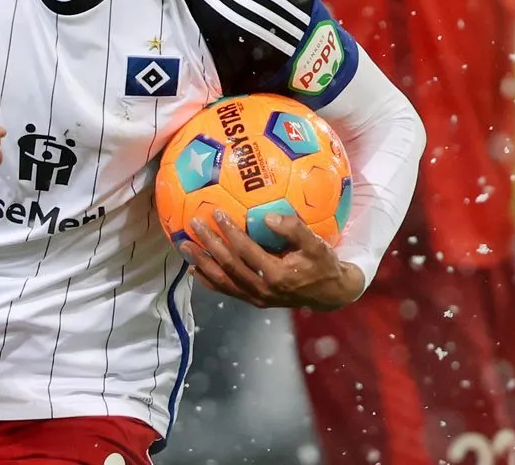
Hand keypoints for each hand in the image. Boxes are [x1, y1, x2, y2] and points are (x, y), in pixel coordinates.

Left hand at [178, 210, 365, 311]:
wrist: (329, 294)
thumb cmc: (323, 264)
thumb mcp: (317, 244)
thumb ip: (294, 229)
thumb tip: (269, 217)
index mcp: (276, 274)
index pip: (246, 250)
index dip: (229, 232)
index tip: (217, 213)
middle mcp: (262, 289)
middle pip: (228, 265)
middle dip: (209, 244)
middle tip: (194, 224)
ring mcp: (257, 298)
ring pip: (223, 281)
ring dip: (202, 263)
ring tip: (185, 246)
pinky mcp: (254, 301)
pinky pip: (227, 291)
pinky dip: (209, 281)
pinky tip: (195, 270)